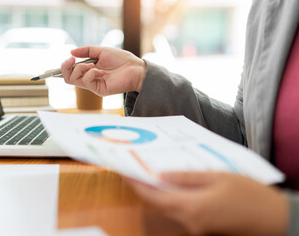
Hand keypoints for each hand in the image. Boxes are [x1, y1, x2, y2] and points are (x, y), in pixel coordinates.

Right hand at [60, 46, 146, 95]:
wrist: (136, 68)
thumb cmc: (122, 60)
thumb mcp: (102, 51)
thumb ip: (86, 51)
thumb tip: (71, 51)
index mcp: (88, 69)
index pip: (70, 72)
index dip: (58, 71)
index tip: (50, 68)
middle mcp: (88, 78)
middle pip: (66, 78)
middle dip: (64, 67)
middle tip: (71, 59)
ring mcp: (93, 85)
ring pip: (73, 80)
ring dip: (80, 68)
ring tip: (93, 65)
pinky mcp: (98, 90)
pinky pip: (86, 81)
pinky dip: (90, 72)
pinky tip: (100, 70)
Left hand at [126, 172, 288, 235]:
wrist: (273, 218)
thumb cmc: (248, 194)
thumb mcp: (217, 177)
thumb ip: (186, 177)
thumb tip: (159, 175)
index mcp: (191, 208)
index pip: (153, 197)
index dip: (135, 184)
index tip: (123, 170)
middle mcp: (189, 221)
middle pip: (157, 203)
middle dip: (142, 187)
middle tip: (133, 168)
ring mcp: (195, 226)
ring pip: (167, 207)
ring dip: (156, 192)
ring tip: (150, 171)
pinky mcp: (201, 227)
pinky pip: (180, 210)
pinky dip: (171, 197)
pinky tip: (172, 183)